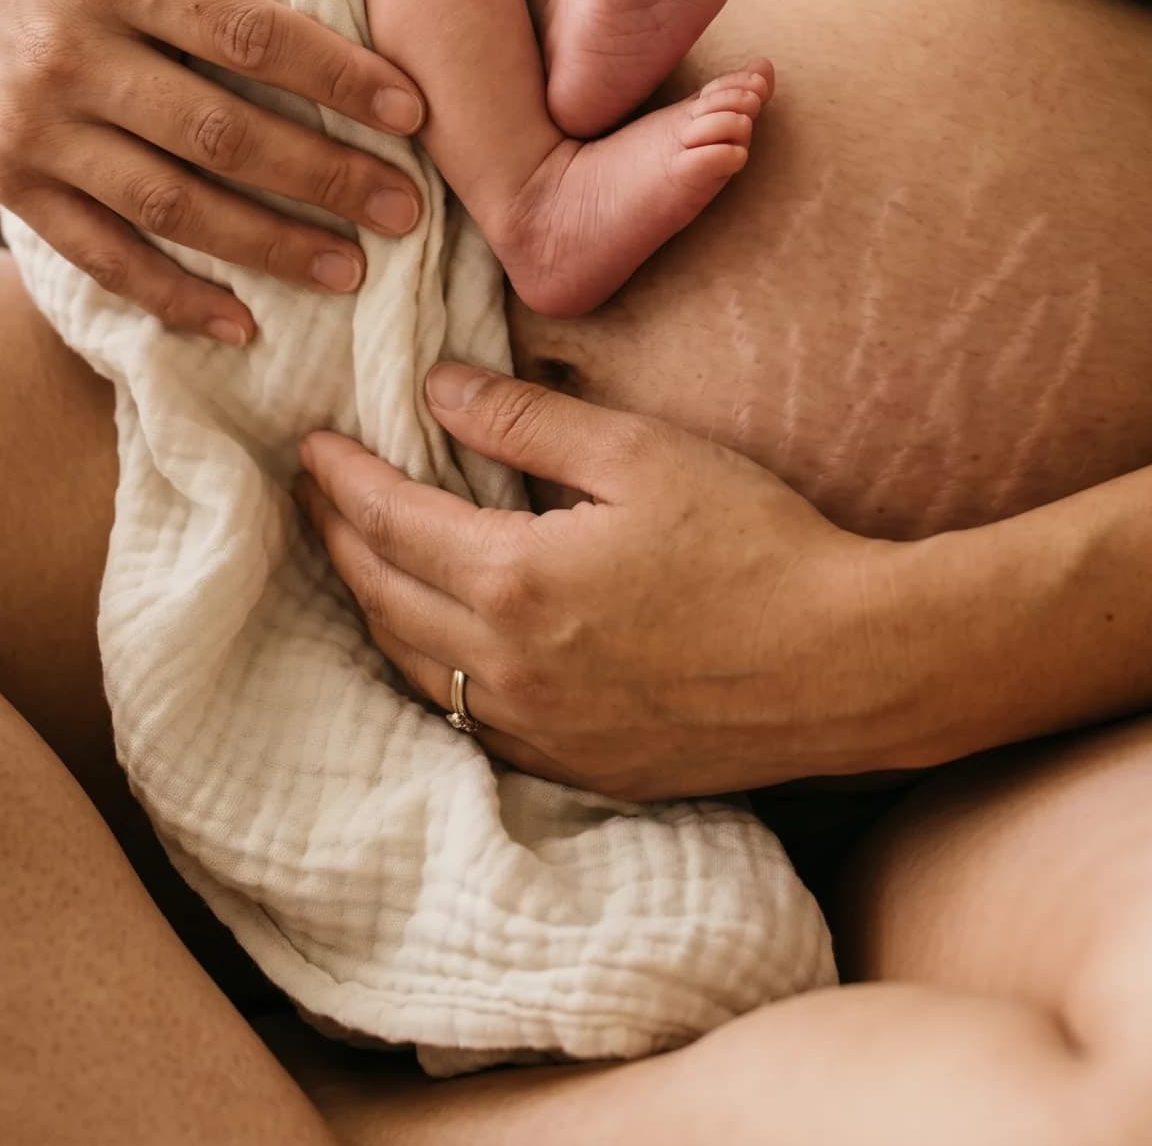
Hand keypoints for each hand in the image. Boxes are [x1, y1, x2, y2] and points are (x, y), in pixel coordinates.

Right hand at [0, 0, 433, 342]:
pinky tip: (243, 323)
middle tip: (407, 209)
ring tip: (351, 269)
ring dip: (266, 247)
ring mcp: (34, 128)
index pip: (246, 33)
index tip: (413, 109)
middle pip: (219, 134)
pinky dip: (170, 296)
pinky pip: (99, 253)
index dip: (336, 76)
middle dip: (324, 178)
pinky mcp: (10, 179)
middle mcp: (67, 55)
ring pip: (167, 206)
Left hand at [295, 363, 926, 797]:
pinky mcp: (575, 765)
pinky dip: (427, 669)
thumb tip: (436, 388)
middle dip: (336, 539)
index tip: (308, 444)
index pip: (390, 523)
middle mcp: (507, 668)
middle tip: (312, 493)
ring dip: (371, 606)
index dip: (341, 480)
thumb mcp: (640, 454)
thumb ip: (526, 421)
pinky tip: (433, 641)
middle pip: (383, 598)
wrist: (843, 664)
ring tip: (355, 557)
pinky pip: (465, 718)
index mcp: (516, 581)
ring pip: (414, 668)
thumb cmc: (753, 543)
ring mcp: (539, 728)